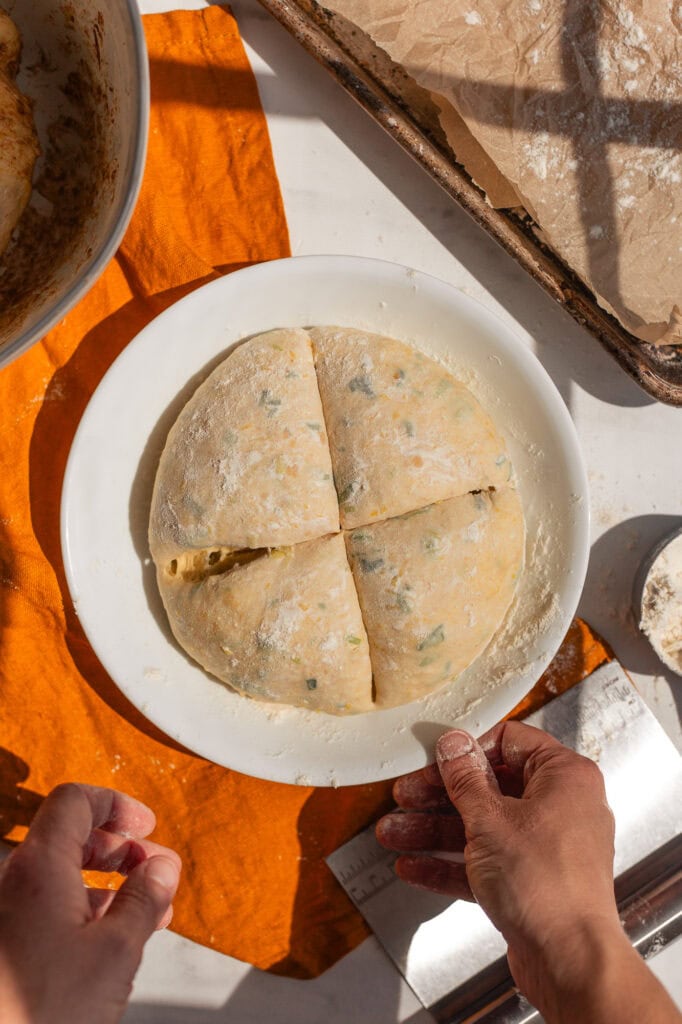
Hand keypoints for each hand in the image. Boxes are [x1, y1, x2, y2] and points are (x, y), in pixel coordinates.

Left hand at [0, 782, 180, 1023]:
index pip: (74, 801)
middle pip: (67, 836)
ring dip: (104, 881)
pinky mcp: (6, 947)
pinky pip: (43, 907)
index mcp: (38, 869)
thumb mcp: (117, 951)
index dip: (116, 805)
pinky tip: (111, 936)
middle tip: (153, 868)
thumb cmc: (46, 1016)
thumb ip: (144, 900)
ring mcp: (4, 916)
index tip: (146, 825)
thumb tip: (160, 869)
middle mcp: (12, 884)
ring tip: (144, 907)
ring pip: (57, 875)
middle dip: (118, 847)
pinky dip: (81, 907)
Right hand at [376, 722, 680, 1023]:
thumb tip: (454, 746)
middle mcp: (561, 807)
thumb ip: (465, 779)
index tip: (435, 758)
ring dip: (434, 831)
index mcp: (564, 777)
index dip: (468, 749)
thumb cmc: (549, 886)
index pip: (510, 742)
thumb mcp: (490, 819)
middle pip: (489, 787)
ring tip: (395, 833)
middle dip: (439, 795)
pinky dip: (450, 864)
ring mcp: (546, 847)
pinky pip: (484, 862)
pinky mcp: (531, 882)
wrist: (569, 960)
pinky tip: (415, 866)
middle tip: (406, 795)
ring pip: (481, 827)